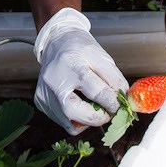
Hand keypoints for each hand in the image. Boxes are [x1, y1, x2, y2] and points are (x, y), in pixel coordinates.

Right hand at [32, 8, 128, 134]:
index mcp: (71, 64)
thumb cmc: (80, 49)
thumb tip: (124, 101)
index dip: (113, 103)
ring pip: (70, 124)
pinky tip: (80, 105)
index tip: (122, 106)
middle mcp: (53, 80)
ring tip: (94, 106)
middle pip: (75, 111)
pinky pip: (64, 122)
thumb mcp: (101, 57)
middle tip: (109, 112)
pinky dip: (77, 119)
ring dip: (88, 121)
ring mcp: (45, 93)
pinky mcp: (41, 102)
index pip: (95, 91)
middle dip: (98, 118)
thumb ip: (115, 80)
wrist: (55, 43)